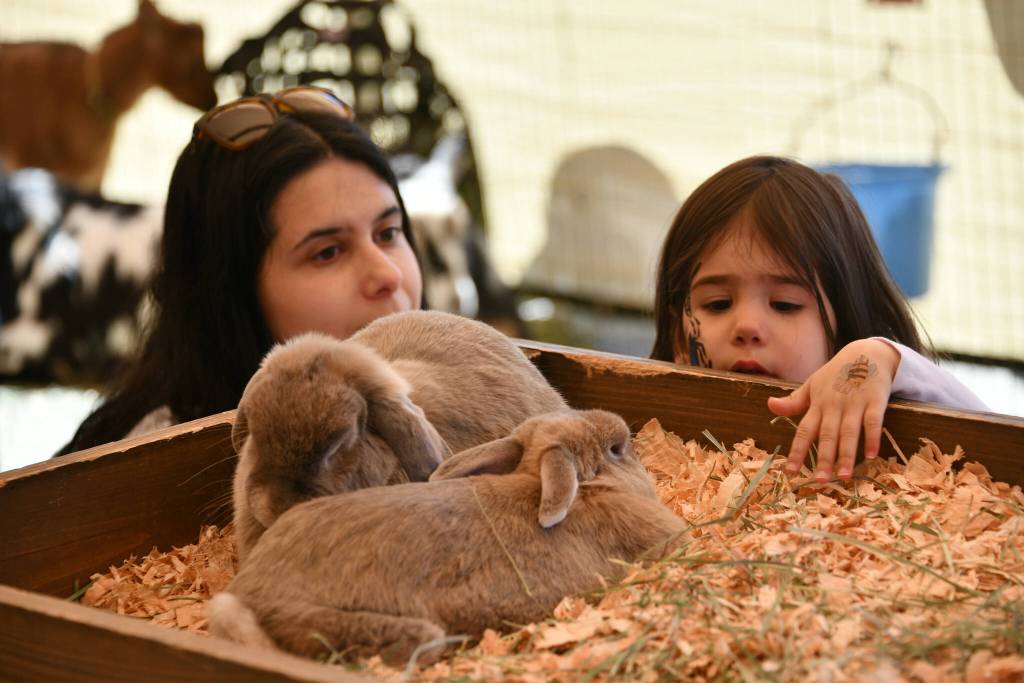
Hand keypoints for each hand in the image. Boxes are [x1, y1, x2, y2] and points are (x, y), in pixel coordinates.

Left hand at [767, 339, 899, 481]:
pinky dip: (873, 438)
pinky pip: (873, 422)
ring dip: (846, 455)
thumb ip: (794, 401)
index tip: (790, 471)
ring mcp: (855, 403)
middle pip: (827, 436)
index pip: (804, 431)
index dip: (797, 451)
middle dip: (823, 460)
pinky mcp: (875, 400)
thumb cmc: (835, 374)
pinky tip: (871, 456)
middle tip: (820, 482)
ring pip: (849, 432)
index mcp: (817, 405)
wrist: (865, 352)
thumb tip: (769, 405)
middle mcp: (834, 406)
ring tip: (843, 477)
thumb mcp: (812, 385)